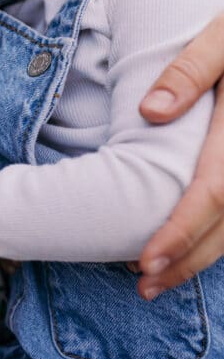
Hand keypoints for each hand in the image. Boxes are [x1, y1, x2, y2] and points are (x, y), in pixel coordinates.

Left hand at [137, 13, 223, 299]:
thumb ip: (193, 70)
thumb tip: (150, 112)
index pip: (212, 195)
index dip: (179, 233)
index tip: (144, 261)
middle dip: (185, 262)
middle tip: (143, 288)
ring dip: (198, 261)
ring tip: (157, 282)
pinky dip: (215, 240)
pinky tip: (186, 253)